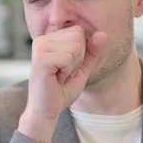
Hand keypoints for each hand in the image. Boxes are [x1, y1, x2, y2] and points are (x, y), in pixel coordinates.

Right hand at [18, 26, 106, 142]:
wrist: (46, 111)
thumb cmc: (62, 90)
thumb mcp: (82, 68)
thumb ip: (92, 51)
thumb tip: (103, 34)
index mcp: (49, 39)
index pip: (78, 31)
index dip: (81, 52)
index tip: (67, 67)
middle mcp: (42, 40)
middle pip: (78, 36)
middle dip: (78, 58)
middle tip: (63, 73)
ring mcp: (39, 48)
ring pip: (75, 47)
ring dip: (72, 66)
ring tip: (59, 76)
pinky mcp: (40, 59)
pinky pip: (68, 58)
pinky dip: (67, 72)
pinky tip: (56, 79)